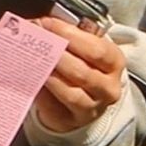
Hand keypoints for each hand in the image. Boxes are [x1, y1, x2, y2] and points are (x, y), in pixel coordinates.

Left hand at [32, 19, 126, 134]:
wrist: (87, 99)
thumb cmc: (85, 66)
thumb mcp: (86, 48)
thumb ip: (69, 36)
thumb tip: (40, 24)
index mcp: (115, 63)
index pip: (96, 49)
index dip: (71, 35)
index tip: (48, 24)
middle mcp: (108, 88)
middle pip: (82, 72)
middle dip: (57, 54)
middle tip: (36, 41)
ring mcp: (92, 108)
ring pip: (70, 93)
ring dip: (50, 75)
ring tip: (33, 61)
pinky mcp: (71, 121)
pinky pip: (54, 107)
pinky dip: (41, 93)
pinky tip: (31, 79)